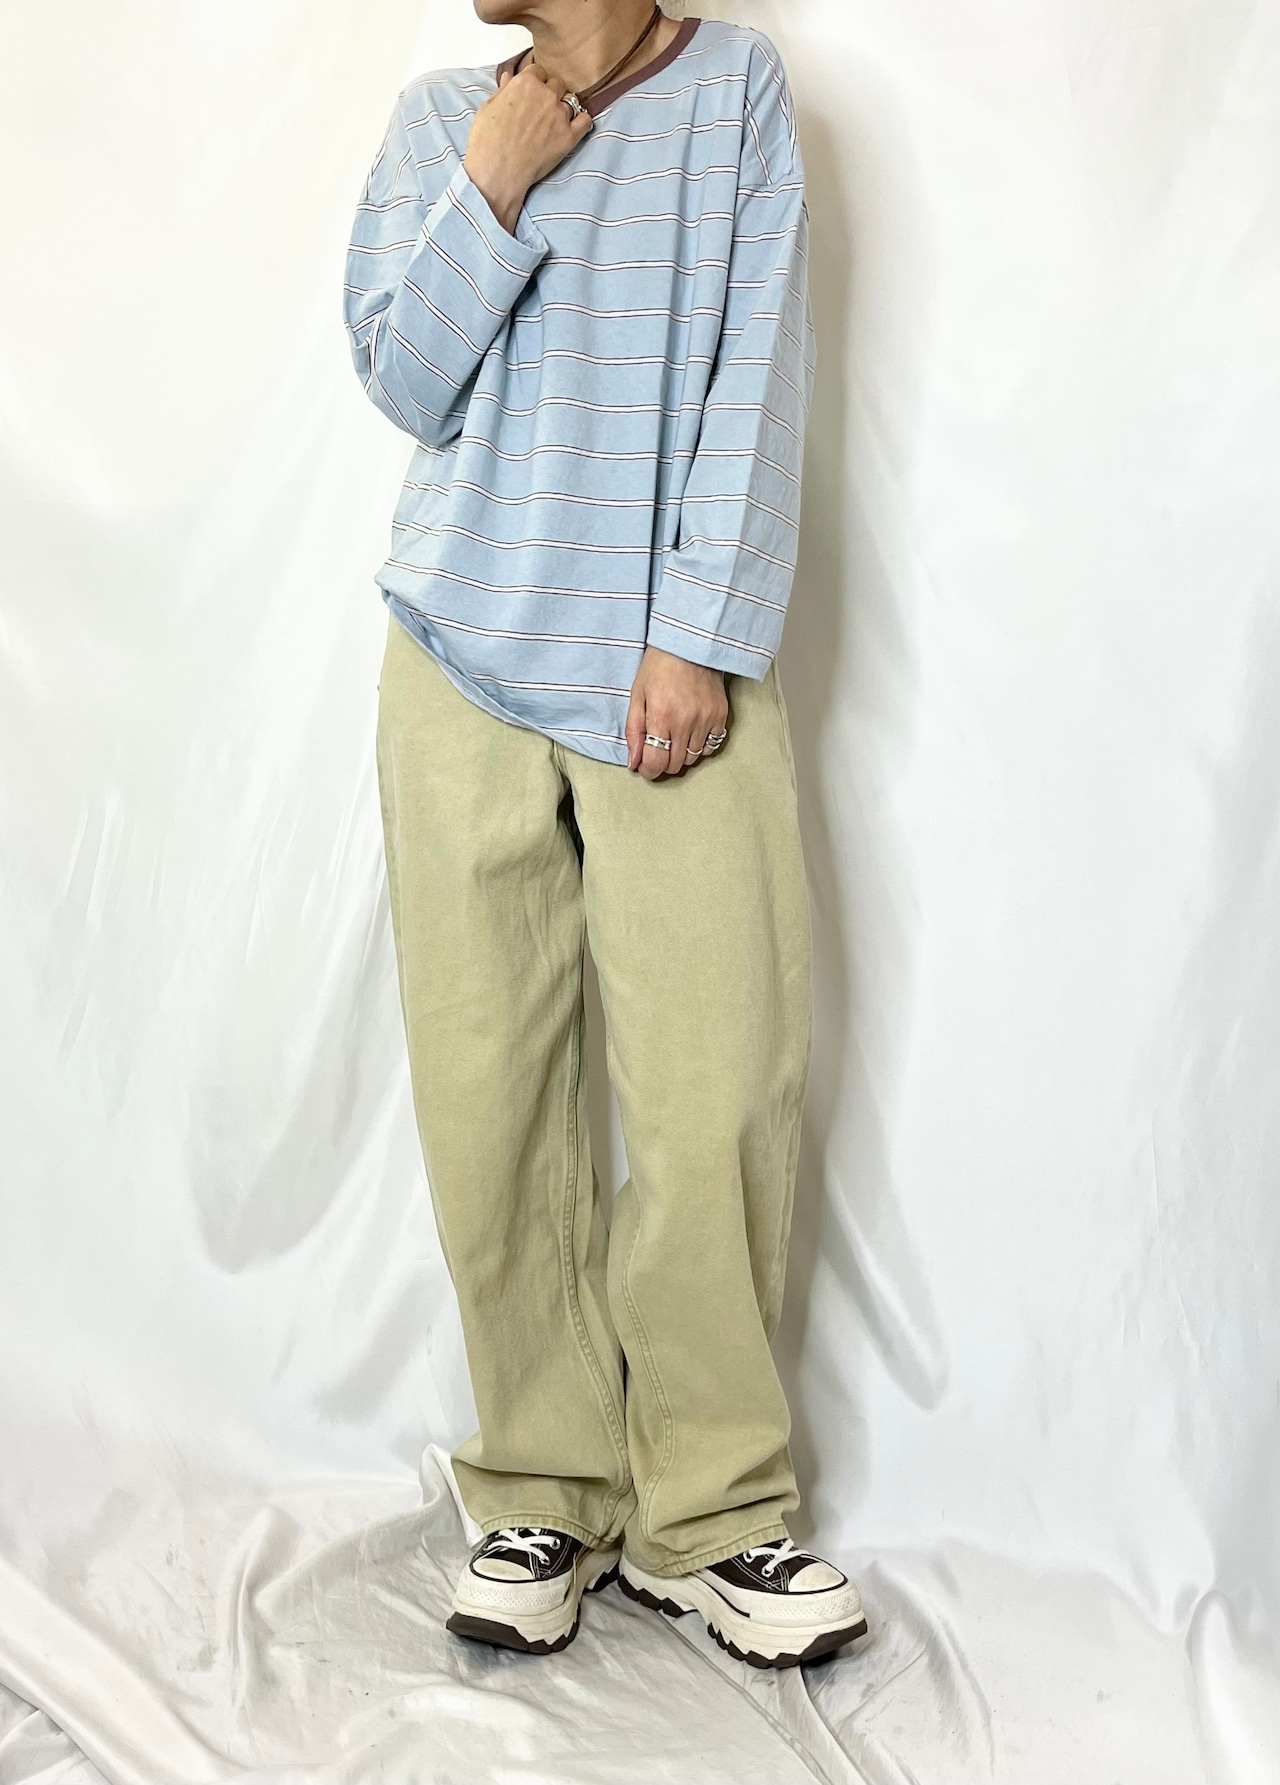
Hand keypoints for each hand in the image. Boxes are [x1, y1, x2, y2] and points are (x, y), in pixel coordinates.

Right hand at [463, 64, 593, 234]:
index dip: (536, 81)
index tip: (533, 92)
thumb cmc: (487, 142)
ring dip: (563, 108)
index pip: (539, 70)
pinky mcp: (569, 137)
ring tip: (553, 121)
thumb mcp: (488, 107)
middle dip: (550, 93)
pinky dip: (582, 121)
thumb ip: (504, 90)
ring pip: (570, 101)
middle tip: (542, 109)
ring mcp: (559, 115)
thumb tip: (509, 79)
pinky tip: (575, 126)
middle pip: (557, 84)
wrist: (497, 172)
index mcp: (525, 82)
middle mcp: (545, 94)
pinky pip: (585, 120)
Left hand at [625, 647, 728, 779]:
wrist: (690, 644)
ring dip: (681, 754)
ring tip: (674, 738)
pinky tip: (691, 733)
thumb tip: (634, 762)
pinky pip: (711, 746)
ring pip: (693, 758)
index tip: (645, 767)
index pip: (656, 762)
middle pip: (675, 764)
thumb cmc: (659, 667)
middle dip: (663, 763)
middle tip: (657, 750)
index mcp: (662, 716)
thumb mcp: (637, 696)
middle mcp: (686, 721)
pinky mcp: (721, 715)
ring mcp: (706, 719)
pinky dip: (699, 746)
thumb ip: (634, 731)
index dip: (648, 771)